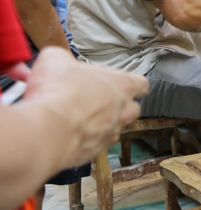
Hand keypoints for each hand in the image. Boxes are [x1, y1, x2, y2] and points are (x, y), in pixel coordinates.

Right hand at [24, 47, 147, 168]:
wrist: (49, 129)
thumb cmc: (59, 90)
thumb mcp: (55, 60)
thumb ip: (63, 58)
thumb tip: (57, 60)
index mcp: (123, 84)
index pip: (141, 84)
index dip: (133, 84)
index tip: (122, 84)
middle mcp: (124, 110)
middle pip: (131, 108)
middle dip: (118, 106)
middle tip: (96, 102)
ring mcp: (112, 132)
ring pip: (115, 127)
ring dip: (102, 124)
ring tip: (80, 119)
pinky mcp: (96, 151)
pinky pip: (97, 144)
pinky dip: (87, 140)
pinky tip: (71, 134)